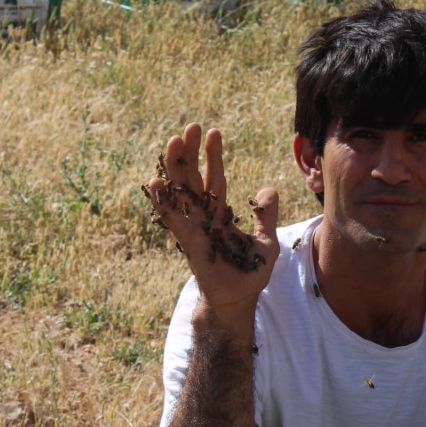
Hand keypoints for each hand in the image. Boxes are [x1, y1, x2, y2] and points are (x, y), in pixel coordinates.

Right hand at [143, 123, 279, 315]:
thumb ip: (265, 216)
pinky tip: (156, 181)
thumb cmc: (250, 274)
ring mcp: (192, 227)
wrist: (239, 300)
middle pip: (192, 178)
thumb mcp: (266, 241)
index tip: (213, 132)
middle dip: (190, 152)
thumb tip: (269, 190)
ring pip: (179, 191)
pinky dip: (163, 201)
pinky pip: (172, 218)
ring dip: (175, 167)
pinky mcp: (187, 241)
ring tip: (173, 141)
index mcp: (220, 213)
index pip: (214, 178)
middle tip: (191, 126)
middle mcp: (202, 216)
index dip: (213, 156)